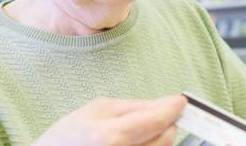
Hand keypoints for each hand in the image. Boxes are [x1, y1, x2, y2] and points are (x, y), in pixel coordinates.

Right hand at [33, 95, 185, 145]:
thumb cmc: (65, 139)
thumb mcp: (97, 110)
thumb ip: (136, 106)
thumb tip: (168, 104)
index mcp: (110, 137)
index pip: (159, 120)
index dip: (174, 108)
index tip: (180, 102)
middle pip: (166, 138)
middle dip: (164, 125)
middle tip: (150, 118)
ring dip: (157, 140)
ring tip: (134, 135)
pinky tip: (132, 144)